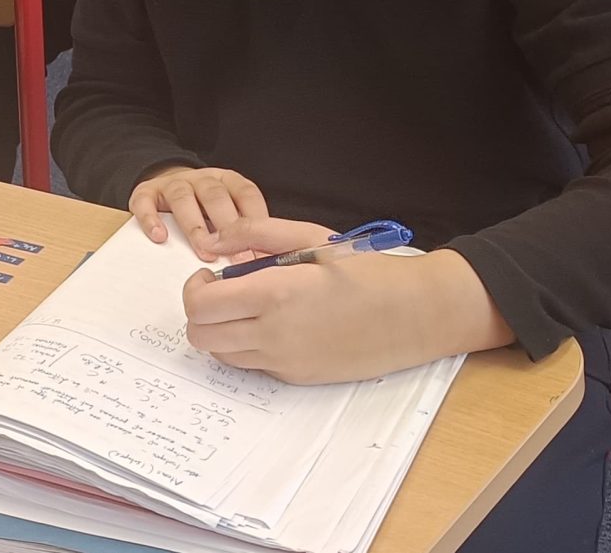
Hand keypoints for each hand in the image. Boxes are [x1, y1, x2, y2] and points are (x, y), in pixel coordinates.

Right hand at [127, 166, 268, 260]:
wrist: (166, 186)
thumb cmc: (204, 209)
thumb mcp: (228, 213)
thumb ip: (241, 230)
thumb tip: (259, 259)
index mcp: (227, 180)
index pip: (245, 193)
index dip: (253, 220)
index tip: (258, 249)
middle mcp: (201, 179)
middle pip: (215, 196)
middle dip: (226, 226)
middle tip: (234, 256)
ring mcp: (172, 184)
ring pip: (183, 198)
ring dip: (194, 226)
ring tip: (203, 252)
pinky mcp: (146, 193)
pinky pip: (146, 203)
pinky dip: (152, 219)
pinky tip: (160, 237)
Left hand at [182, 228, 509, 384]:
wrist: (416, 314)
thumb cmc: (368, 271)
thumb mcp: (312, 237)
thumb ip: (255, 233)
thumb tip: (213, 241)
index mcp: (274, 294)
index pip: (201, 304)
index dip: (194, 287)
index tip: (211, 274)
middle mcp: (274, 334)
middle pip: (201, 336)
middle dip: (201, 312)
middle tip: (223, 291)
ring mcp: (285, 362)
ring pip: (222, 355)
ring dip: (222, 331)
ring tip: (250, 307)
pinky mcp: (298, 377)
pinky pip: (253, 365)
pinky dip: (249, 346)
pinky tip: (276, 324)